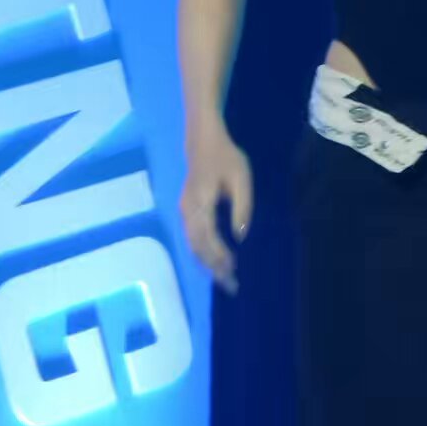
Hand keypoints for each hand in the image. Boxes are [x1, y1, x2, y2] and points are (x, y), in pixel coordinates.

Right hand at [179, 116, 252, 292]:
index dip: (220, 256)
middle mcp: (188, 210)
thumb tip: (240, 236)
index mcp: (201, 203)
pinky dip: (203, 252)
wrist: (203, 139)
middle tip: (230, 286)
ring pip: (192, 245)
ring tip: (224, 278)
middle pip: (197, 247)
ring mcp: (184, 210)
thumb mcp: (241, 177)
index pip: (208, 238)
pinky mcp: (186, 209)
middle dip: (213, 268)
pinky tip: (215, 259)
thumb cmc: (225, 156)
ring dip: (207, 263)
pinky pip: (192, 238)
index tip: (234, 269)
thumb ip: (242, 206)